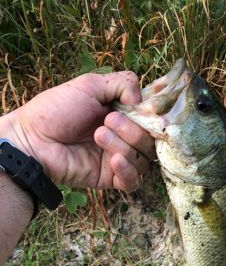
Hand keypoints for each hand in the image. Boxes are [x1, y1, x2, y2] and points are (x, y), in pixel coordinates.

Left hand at [1, 71, 154, 191]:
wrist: (33, 140)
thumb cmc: (57, 109)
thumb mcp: (90, 85)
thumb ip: (123, 83)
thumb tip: (142, 101)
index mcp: (122, 114)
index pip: (152, 119)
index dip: (151, 116)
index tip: (140, 109)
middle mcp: (124, 137)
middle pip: (150, 140)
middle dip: (132, 129)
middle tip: (107, 121)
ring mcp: (118, 158)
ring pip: (143, 159)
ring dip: (124, 145)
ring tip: (98, 136)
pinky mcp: (111, 178)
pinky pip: (134, 182)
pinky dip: (128, 171)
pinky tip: (113, 161)